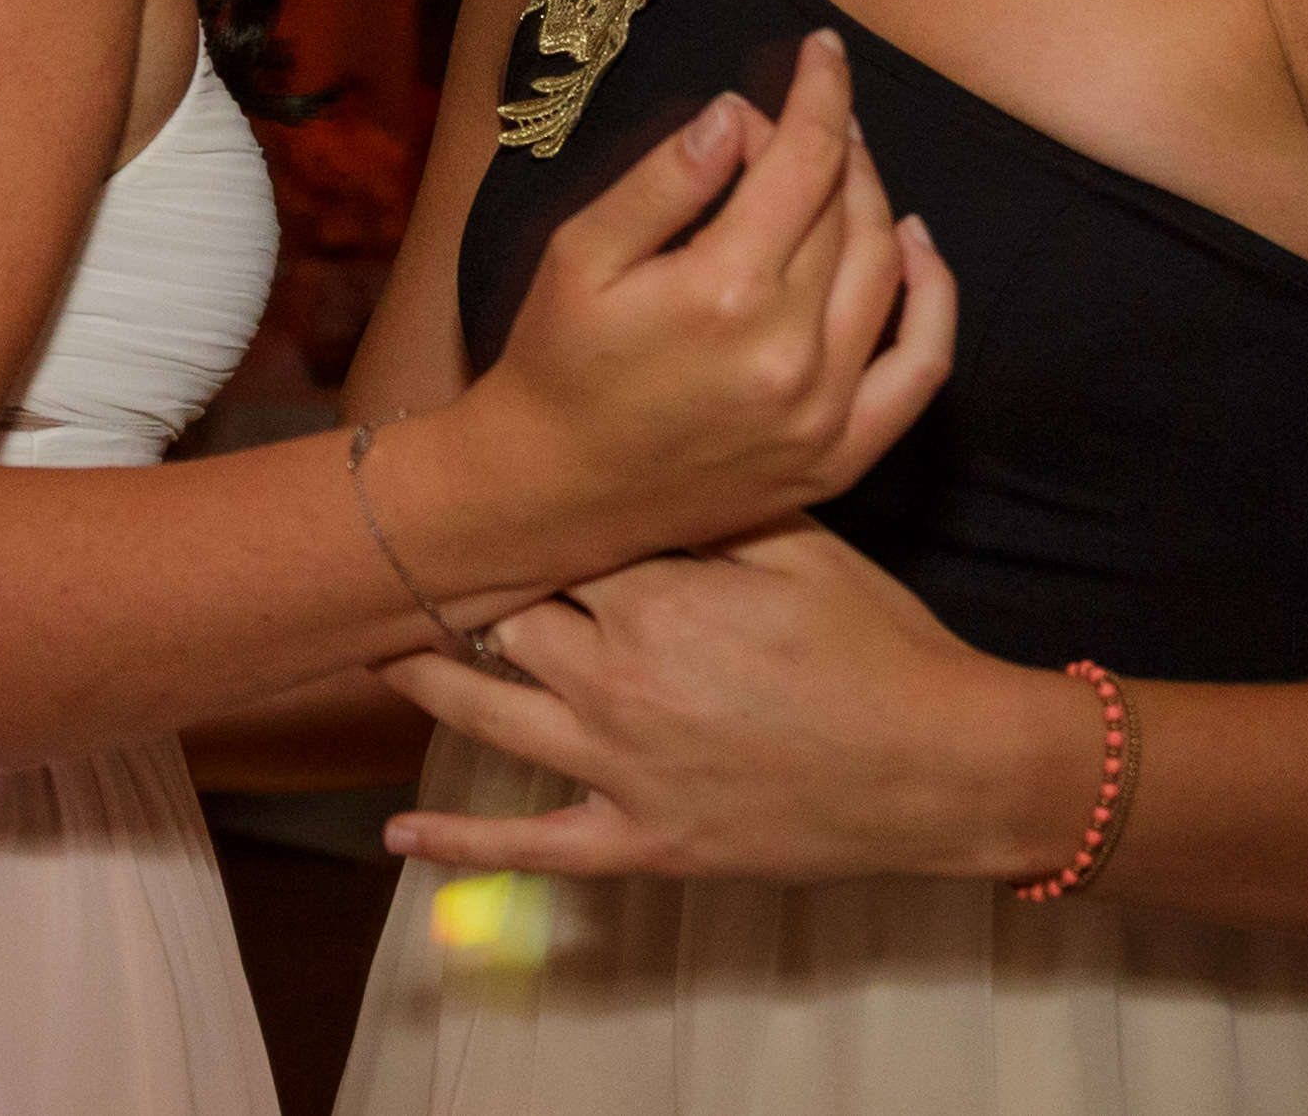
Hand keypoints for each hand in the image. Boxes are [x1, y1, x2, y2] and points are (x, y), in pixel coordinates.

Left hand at [377, 520, 1075, 884]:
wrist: (943, 764)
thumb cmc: (877, 645)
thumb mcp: (799, 541)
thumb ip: (706, 501)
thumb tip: (633, 460)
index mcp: (655, 592)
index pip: (548, 535)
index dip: (504, 506)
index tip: (456, 478)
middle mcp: (618, 676)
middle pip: (498, 613)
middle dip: (447, 581)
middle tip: (388, 551)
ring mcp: (621, 766)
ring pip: (485, 711)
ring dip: (417, 675)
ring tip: (364, 644)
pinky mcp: (642, 841)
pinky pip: (533, 846)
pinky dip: (460, 846)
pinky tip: (396, 839)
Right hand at [455, 31, 954, 565]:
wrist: (551, 492)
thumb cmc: (554, 362)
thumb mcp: (579, 254)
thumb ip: (665, 180)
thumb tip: (739, 113)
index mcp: (725, 292)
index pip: (805, 162)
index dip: (820, 94)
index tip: (822, 50)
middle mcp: (790, 353)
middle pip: (846, 209)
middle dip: (834, 141)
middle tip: (809, 110)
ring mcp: (823, 413)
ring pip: (885, 270)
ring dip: (876, 200)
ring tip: (846, 163)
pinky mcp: (837, 457)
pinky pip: (920, 369)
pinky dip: (933, 300)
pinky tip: (916, 248)